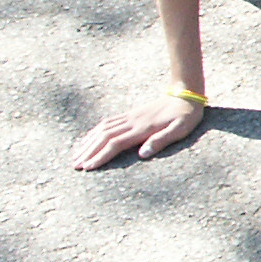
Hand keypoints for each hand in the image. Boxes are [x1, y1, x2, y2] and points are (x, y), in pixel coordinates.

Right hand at [70, 93, 203, 170]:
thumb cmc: (185, 116)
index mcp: (142, 128)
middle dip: (88, 152)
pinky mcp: (129, 115)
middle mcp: (131, 122)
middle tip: (74, 165)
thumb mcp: (180, 130)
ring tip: (75, 155)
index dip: (100, 155)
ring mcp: (129, 117)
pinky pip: (107, 123)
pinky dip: (94, 132)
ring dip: (87, 142)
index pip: (115, 143)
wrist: (184, 95)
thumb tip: (142, 154)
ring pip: (102, 129)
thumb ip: (161, 140)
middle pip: (104, 137)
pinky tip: (87, 139)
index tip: (88, 167)